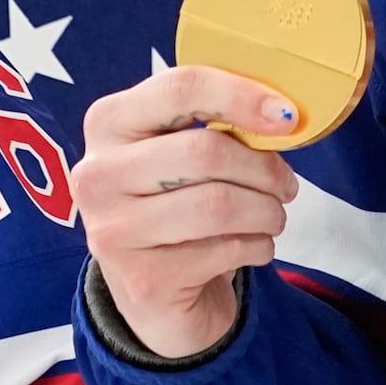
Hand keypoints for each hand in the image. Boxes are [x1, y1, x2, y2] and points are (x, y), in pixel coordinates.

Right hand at [75, 67, 304, 358]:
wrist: (153, 295)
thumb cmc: (176, 205)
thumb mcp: (177, 151)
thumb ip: (213, 122)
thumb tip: (281, 115)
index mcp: (108, 123)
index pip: (180, 89)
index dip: (241, 96)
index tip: (287, 116)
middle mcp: (97, 175)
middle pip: (205, 151)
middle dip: (264, 168)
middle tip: (286, 185)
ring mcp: (115, 231)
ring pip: (219, 205)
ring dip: (266, 212)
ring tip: (273, 217)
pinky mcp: (143, 280)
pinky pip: (225, 250)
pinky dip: (258, 246)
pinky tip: (253, 246)